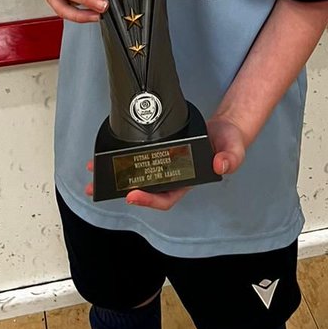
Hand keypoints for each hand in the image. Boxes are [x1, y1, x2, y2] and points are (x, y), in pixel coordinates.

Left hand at [85, 115, 247, 210]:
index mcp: (187, 182)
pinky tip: (109, 154)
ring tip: (93, 174)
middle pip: (144, 188)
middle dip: (120, 190)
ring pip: (137, 175)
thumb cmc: (229, 144)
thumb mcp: (233, 150)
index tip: (132, 194)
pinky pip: (139, 157)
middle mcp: (172, 176)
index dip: (148, 199)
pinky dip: (123, 157)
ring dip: (115, 176)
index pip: (166, 198)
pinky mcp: (159, 150)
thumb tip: (220, 165)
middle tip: (98, 188)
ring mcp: (164, 164)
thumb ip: (230, 158)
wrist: (224, 129)